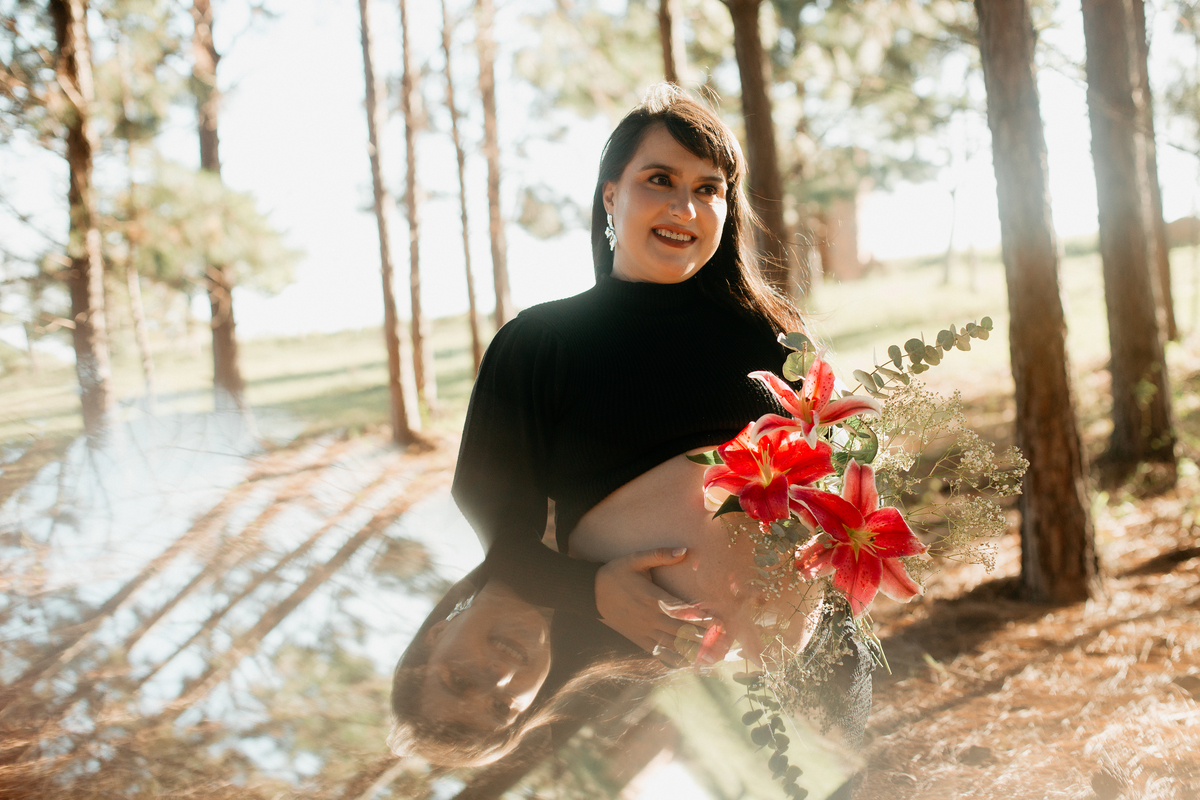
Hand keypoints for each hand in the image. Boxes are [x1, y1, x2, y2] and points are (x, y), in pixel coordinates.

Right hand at [594, 547, 724, 663]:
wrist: (590, 594)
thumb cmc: (616, 573)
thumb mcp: (635, 559)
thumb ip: (659, 555)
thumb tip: (684, 550)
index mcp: (653, 598)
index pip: (682, 611)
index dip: (702, 618)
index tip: (720, 622)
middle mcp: (651, 618)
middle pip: (682, 632)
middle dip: (704, 638)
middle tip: (723, 644)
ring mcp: (644, 631)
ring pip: (672, 646)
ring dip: (693, 652)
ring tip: (712, 659)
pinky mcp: (638, 640)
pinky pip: (658, 653)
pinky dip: (674, 659)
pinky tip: (688, 665)